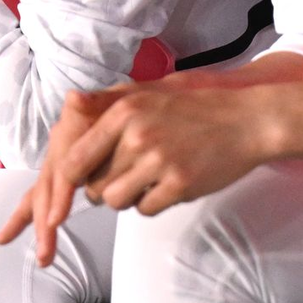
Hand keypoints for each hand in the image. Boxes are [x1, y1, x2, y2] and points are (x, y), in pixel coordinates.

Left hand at [0, 78, 269, 266]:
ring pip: (117, 201)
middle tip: (126, 173)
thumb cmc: (195, 105)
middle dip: (102, 187)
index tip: (54, 204)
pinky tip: (169, 183)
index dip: (61, 185)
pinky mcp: (180, 185)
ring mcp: (159, 161)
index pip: (76, 158)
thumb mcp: (147, 93)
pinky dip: (152, 202)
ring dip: (126, 197)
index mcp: (124, 112)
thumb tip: (69, 101)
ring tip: (148, 177)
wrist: (247, 120)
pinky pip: (146, 209)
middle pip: (95, 186)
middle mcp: (136, 136)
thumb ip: (107, 101)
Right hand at [0, 88, 125, 265]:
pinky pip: (50, 191)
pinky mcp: (71, 168)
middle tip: (45, 255)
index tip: (55, 221)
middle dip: (42, 221)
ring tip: (43, 257)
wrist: (137, 100)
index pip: (60, 170)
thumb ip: (96, 101)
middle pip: (46, 188)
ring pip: (44, 193)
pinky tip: (45, 229)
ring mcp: (64, 159)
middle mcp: (62, 148)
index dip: (58, 196)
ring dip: (40, 224)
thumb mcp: (116, 100)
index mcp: (71, 134)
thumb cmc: (131, 105)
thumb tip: (74, 98)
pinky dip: (41, 211)